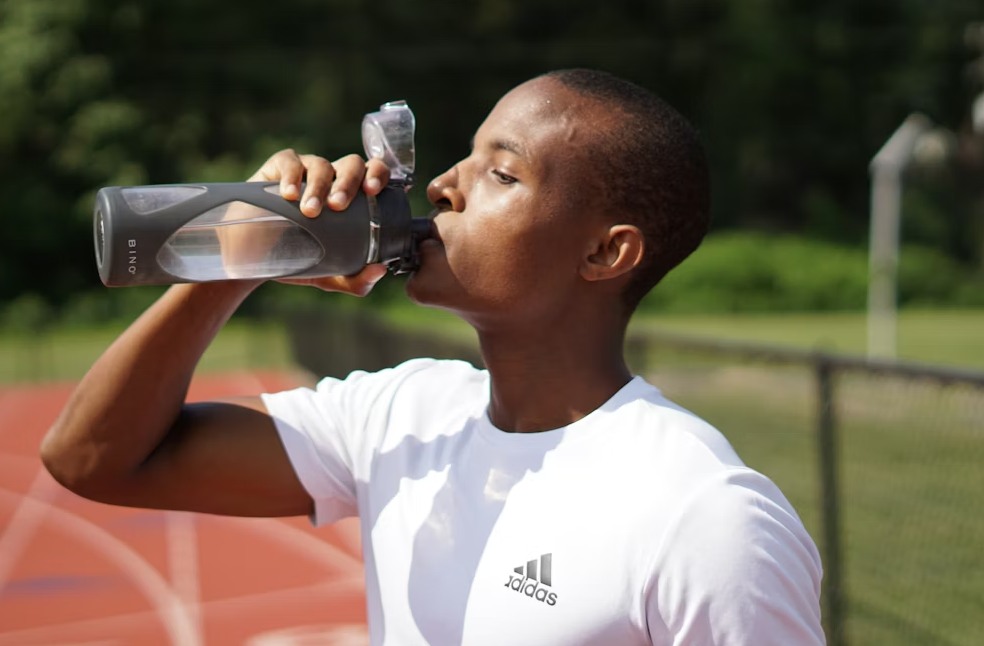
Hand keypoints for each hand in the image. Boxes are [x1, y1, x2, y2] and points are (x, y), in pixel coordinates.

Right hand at [246, 149, 390, 294]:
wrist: (257, 257)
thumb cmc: (300, 258)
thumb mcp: (330, 275)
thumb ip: (356, 280)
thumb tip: (380, 271)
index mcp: (354, 196)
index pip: (375, 173)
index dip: (378, 175)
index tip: (372, 191)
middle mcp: (334, 179)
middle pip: (352, 164)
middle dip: (348, 182)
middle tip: (338, 206)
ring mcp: (307, 170)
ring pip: (322, 165)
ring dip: (319, 187)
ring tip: (310, 211)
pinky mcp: (279, 167)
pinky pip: (290, 162)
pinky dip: (292, 176)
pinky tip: (288, 194)